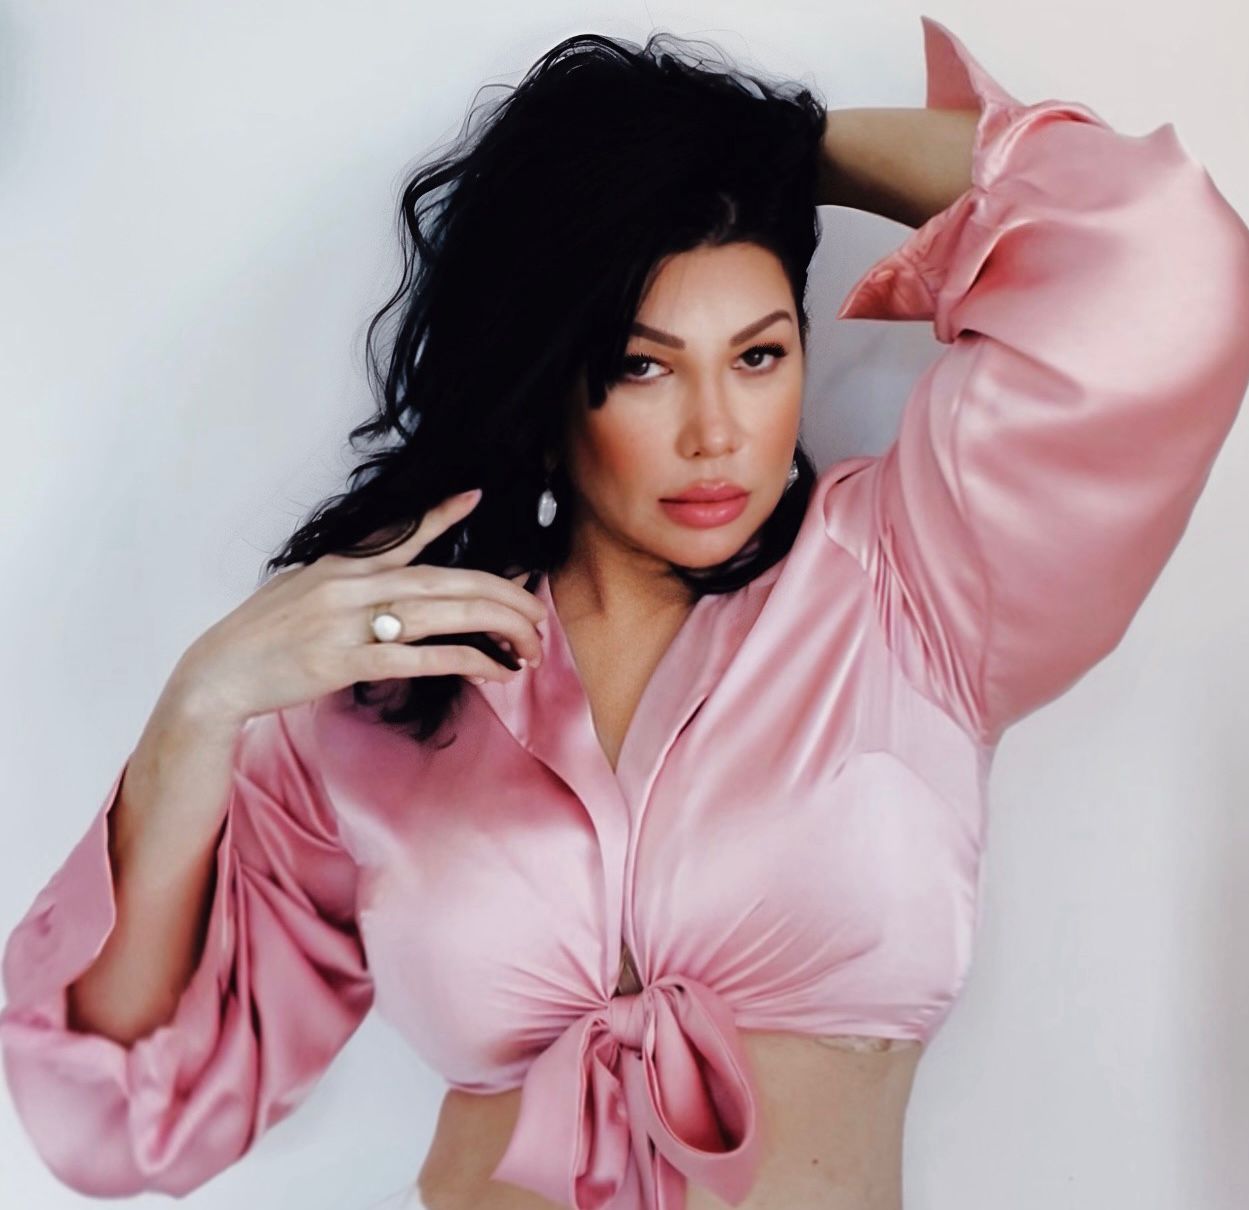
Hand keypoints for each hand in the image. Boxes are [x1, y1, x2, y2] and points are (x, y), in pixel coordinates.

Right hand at [170, 489, 548, 725]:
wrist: (215, 674)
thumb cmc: (260, 636)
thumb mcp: (299, 589)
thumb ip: (343, 577)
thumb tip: (379, 568)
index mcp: (342, 566)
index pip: (402, 535)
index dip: (441, 516)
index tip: (475, 496)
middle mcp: (351, 585)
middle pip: (444, 582)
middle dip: (501, 595)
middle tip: (539, 611)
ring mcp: (349, 622)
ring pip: (441, 616)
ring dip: (495, 629)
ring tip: (533, 643)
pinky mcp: (346, 661)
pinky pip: (420, 657)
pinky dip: (464, 660)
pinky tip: (496, 668)